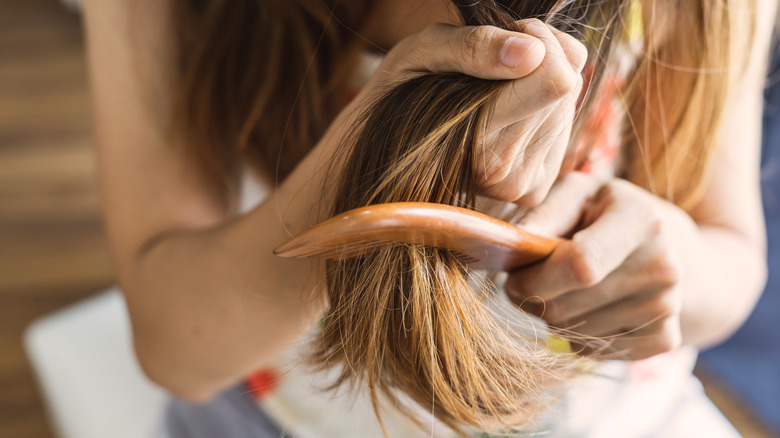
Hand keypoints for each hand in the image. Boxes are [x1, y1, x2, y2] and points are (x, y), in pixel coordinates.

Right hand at [355, 19, 586, 206]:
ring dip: (536, 86)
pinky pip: (564, 128)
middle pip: (565, 85)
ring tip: (491, 95)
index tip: (502, 41)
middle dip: (535, 62)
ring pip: (568, 104)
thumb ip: (473, 46)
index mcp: (474, 137)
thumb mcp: (422, 51)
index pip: (554, 79)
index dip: (533, 43)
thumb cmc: (401, 93)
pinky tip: (504, 116)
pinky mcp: (533, 190)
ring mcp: (519, 186)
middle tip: (490, 69)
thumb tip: (532, 52)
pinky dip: (540, 111)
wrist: (386, 153)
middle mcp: (501, 171)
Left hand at [505, 172, 697, 359]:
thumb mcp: (579, 193)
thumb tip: (515, 241)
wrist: (669, 245)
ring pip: (574, 333)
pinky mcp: (664, 338)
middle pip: (568, 306)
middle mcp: (662, 267)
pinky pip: (592, 351)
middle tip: (529, 282)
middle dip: (533, 300)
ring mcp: (667, 306)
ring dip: (553, 318)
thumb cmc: (607, 213)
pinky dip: (576, 336)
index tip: (513, 277)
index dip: (534, 279)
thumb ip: (546, 212)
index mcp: (640, 221)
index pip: (580, 265)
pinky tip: (587, 308)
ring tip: (563, 290)